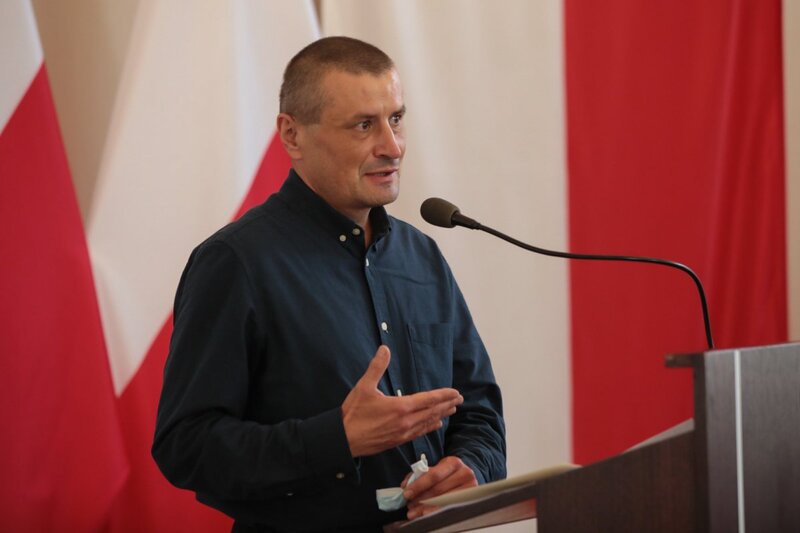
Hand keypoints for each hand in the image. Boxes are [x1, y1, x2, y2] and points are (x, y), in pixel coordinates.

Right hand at [342, 346, 462, 456]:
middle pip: (432, 411)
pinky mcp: (398, 441)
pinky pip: (420, 433)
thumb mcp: (364, 387)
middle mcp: (406, 421)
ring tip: (452, 410)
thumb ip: (376, 367)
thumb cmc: (353, 413)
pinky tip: (435, 424)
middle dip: (447, 404)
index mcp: (400, 407)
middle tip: (460, 399)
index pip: (429, 399)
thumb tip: (384, 349)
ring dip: (441, 415)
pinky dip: (430, 427)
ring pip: (428, 422)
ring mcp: (403, 433)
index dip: (444, 395)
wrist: (344, 440)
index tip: (455, 392)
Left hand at [403, 456, 477, 519]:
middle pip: (439, 490)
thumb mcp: (435, 469)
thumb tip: (405, 485)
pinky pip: (450, 508)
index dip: (419, 485)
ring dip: (426, 508)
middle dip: (421, 499)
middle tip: (409, 505)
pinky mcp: (470, 500)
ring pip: (444, 501)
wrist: (464, 477)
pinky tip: (425, 514)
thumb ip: (419, 475)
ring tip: (414, 511)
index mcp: (453, 462)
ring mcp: (470, 488)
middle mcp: (464, 473)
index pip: (434, 475)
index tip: (406, 493)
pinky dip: (435, 511)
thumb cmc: (446, 474)